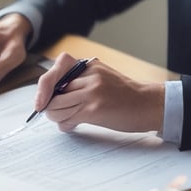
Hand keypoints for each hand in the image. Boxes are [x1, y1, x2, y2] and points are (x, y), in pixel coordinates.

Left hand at [34, 53, 164, 132]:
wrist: (148, 104)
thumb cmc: (125, 94)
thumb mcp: (101, 76)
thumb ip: (79, 81)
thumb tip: (52, 96)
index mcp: (89, 65)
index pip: (56, 69)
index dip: (44, 86)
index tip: (41, 100)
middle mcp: (88, 76)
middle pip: (52, 92)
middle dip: (49, 106)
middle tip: (54, 113)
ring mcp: (91, 92)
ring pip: (56, 107)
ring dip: (56, 117)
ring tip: (65, 119)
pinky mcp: (94, 110)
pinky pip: (67, 119)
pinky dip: (65, 125)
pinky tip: (72, 125)